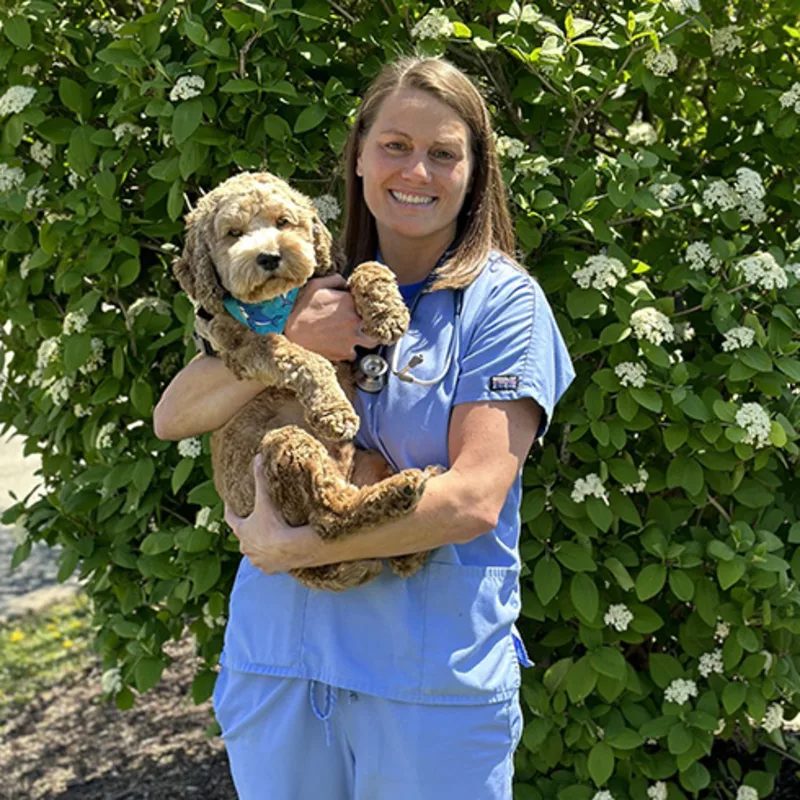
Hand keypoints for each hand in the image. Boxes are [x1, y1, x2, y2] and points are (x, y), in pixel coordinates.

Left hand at [224, 454, 301, 574]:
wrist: (291, 548)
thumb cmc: (274, 524)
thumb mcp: (265, 499)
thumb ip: (260, 478)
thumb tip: (257, 456)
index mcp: (242, 531)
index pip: (230, 519)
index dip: (230, 511)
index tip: (229, 505)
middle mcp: (246, 548)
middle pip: (244, 538)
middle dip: (248, 531)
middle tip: (256, 522)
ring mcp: (257, 561)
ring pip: (256, 553)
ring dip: (260, 547)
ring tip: (269, 539)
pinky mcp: (270, 570)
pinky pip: (269, 563)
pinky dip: (272, 558)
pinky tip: (279, 553)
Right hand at [284, 274, 377, 360]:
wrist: (287, 330)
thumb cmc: (300, 308)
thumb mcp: (316, 285)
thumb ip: (336, 280)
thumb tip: (346, 283)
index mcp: (349, 301)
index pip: (368, 302)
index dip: (365, 304)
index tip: (360, 307)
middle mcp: (354, 320)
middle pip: (375, 323)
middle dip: (371, 322)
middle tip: (362, 322)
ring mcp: (351, 338)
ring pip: (371, 341)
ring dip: (366, 339)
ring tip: (358, 336)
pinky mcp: (344, 353)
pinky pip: (354, 354)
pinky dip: (350, 351)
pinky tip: (343, 346)